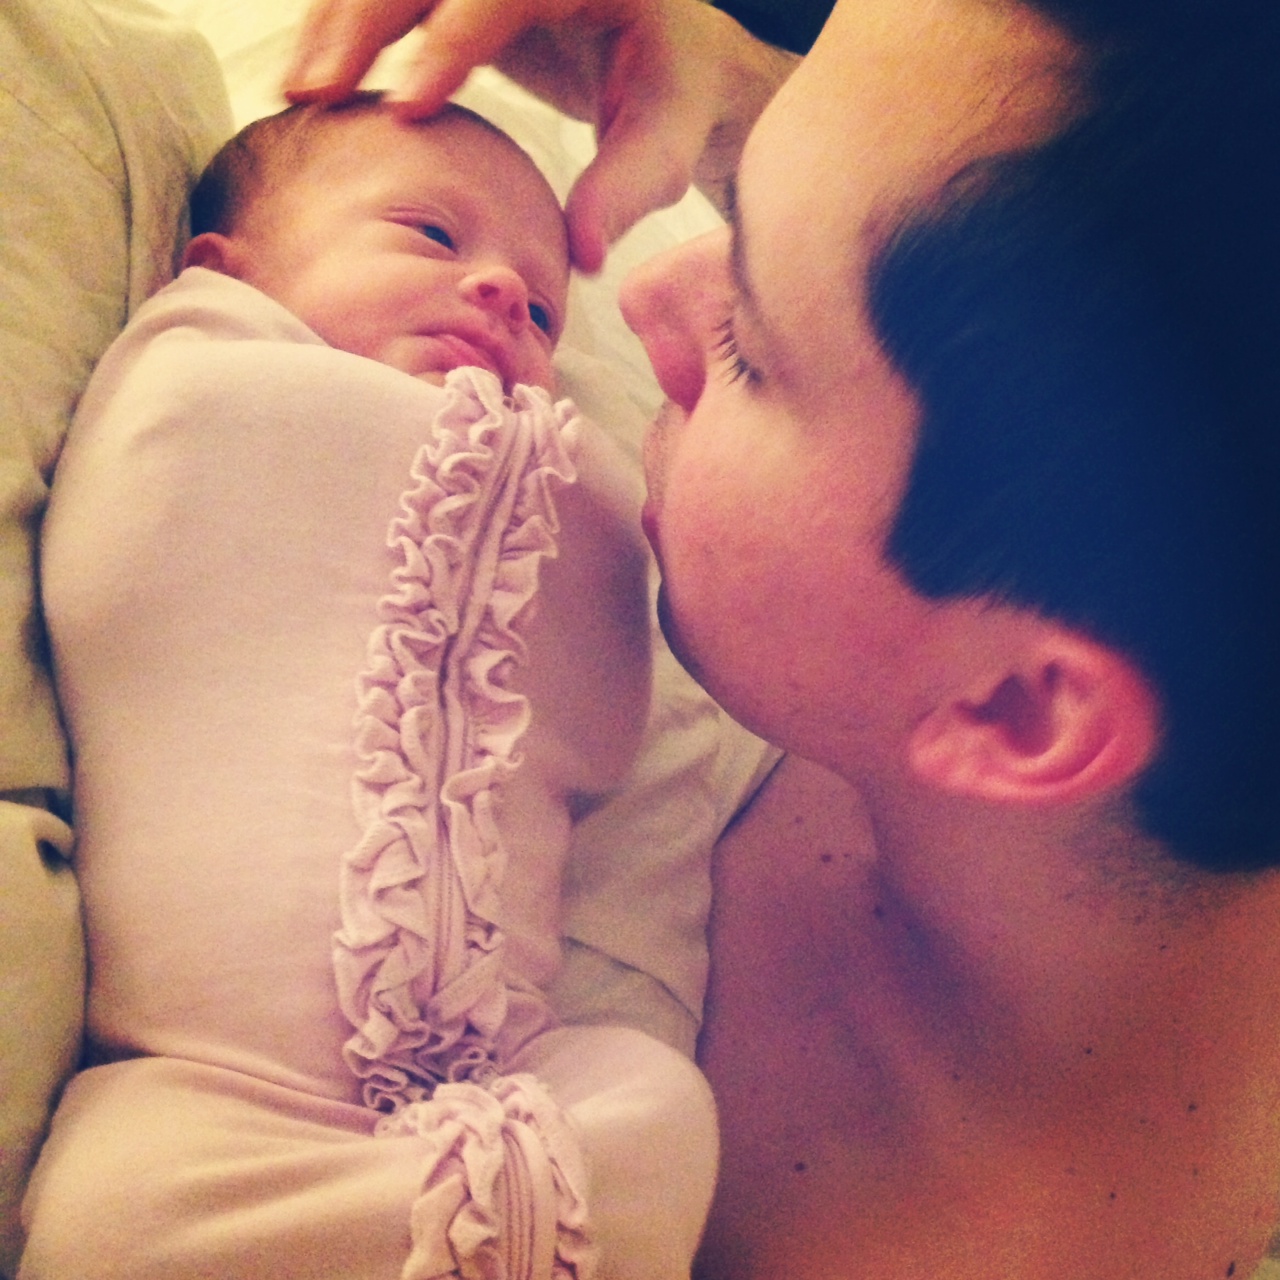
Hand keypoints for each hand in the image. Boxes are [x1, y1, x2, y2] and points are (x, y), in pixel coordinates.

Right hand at [285, 0, 796, 269]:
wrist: (669, 54)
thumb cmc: (672, 99)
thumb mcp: (662, 148)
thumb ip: (624, 194)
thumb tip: (581, 257)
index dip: (452, 43)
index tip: (409, 105)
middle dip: (365, 23)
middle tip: (319, 92)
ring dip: (340, 24)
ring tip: (299, 91)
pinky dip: (350, 28)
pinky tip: (316, 77)